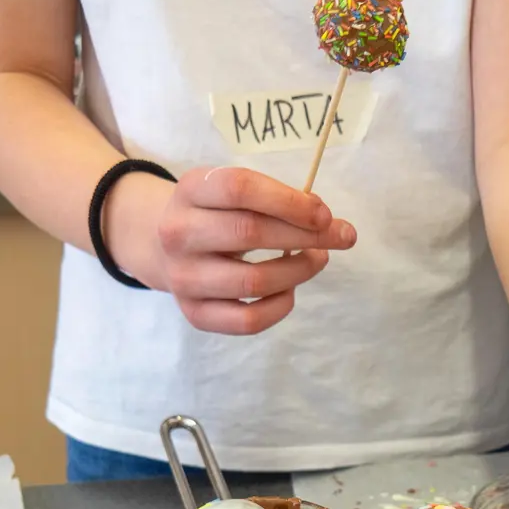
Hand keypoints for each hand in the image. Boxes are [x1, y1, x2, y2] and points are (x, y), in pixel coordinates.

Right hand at [140, 166, 356, 334]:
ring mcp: (183, 277)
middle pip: (250, 232)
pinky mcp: (194, 313)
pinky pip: (248, 320)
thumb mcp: (234, 193)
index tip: (325, 214)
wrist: (166, 249)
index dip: (289, 201)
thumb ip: (278, 200)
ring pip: (254, 281)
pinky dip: (280, 306)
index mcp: (190, 190)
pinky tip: (290, 290)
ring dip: (299, 270)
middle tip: (342, 236)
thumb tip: (328, 223)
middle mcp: (178, 233)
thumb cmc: (217, 215)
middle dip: (307, 235)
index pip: (240, 189)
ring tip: (317, 259)